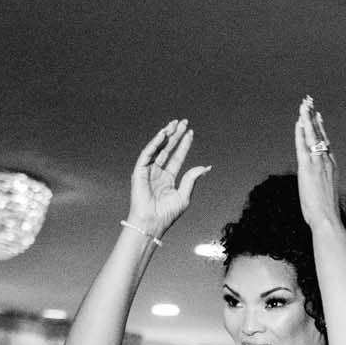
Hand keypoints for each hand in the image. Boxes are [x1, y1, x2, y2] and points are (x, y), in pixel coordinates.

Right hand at [128, 120, 210, 236]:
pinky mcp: (139, 171)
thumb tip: (207, 167)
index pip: (177, 156)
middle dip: (175, 135)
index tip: (191, 132)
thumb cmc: (167, 213)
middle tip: (183, 122)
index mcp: (169, 178)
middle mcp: (158, 172)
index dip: (184, 144)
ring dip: (166, 135)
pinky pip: (147, 153)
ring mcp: (148, 171)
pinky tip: (163, 134)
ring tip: (174, 124)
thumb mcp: (184, 195)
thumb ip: (192, 178)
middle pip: (168, 149)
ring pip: (158, 148)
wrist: (152, 222)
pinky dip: (154, 143)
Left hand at [293, 98, 339, 226]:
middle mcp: (327, 161)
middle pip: (320, 134)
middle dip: (313, 117)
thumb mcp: (325, 194)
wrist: (327, 218)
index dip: (321, 127)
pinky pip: (303, 145)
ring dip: (307, 119)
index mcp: (332, 167)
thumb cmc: (326, 212)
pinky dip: (301, 133)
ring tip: (304, 105)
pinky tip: (298, 122)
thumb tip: (318, 189)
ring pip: (312, 135)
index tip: (318, 115)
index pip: (325, 142)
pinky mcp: (308, 167)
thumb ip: (322, 186)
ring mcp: (318, 163)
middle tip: (309, 102)